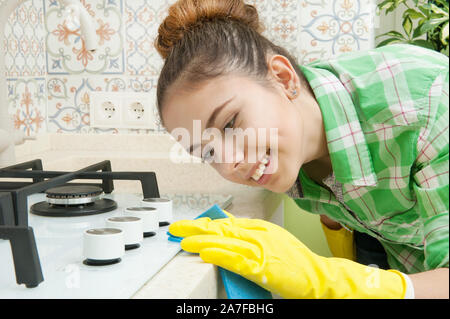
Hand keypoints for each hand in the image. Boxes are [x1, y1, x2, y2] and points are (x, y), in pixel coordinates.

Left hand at [169, 216, 407, 298]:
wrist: (316, 274)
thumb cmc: (294, 259)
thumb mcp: (270, 238)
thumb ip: (249, 232)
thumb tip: (227, 225)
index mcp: (259, 227)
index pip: (226, 223)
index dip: (205, 223)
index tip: (189, 224)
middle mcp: (258, 234)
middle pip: (222, 229)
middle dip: (197, 228)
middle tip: (177, 228)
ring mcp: (260, 249)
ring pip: (225, 242)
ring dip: (203, 241)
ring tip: (184, 241)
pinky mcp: (262, 267)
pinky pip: (237, 260)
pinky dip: (220, 255)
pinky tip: (205, 254)